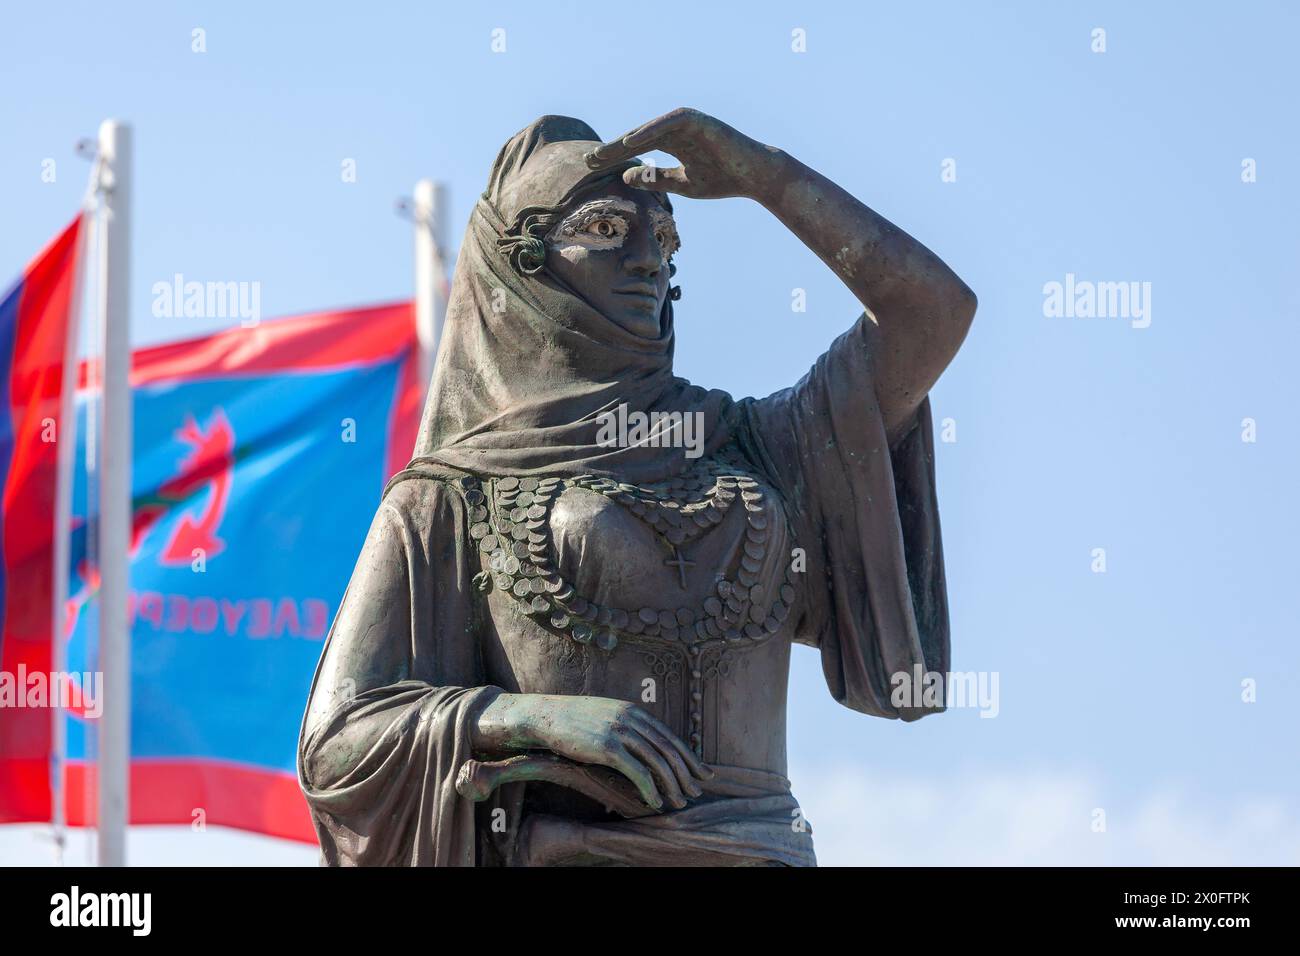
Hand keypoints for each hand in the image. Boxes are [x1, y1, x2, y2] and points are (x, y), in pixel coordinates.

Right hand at [475, 692, 711, 810]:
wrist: (546, 716)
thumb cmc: (575, 720)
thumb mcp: (607, 716)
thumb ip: (628, 726)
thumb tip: (646, 746)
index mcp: (635, 711)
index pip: (671, 736)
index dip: (690, 756)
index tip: (702, 773)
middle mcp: (632, 719)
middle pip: (669, 749)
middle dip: (687, 773)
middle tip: (698, 792)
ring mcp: (620, 731)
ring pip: (657, 762)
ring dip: (672, 785)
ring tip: (680, 802)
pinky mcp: (607, 747)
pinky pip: (637, 772)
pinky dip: (650, 789)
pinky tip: (656, 802)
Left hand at [585, 107, 780, 200]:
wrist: (754, 176)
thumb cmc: (723, 179)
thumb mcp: (681, 184)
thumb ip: (656, 179)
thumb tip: (625, 178)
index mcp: (673, 141)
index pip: (637, 148)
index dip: (615, 157)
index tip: (592, 167)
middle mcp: (676, 129)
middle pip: (637, 137)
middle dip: (613, 149)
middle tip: (589, 160)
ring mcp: (687, 122)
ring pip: (649, 130)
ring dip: (625, 141)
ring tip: (604, 154)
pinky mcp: (697, 120)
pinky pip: (667, 124)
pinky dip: (648, 132)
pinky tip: (629, 143)